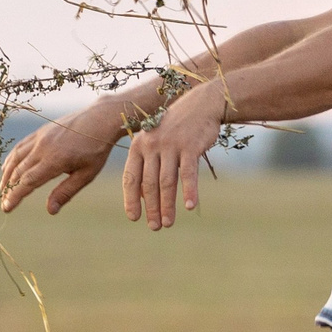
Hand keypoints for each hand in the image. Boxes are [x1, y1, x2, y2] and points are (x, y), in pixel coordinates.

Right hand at [0, 102, 126, 214]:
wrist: (100, 118)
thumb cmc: (97, 149)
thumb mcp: (86, 175)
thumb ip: (66, 192)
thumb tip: (50, 211)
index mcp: (55, 160)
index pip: (28, 182)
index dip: (15, 196)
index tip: (6, 207)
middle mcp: (43, 148)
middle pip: (18, 171)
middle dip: (9, 189)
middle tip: (4, 203)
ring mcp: (40, 137)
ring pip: (16, 158)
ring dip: (7, 174)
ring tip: (3, 188)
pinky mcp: (40, 131)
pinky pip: (20, 146)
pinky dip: (12, 159)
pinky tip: (9, 167)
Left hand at [122, 82, 225, 229]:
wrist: (200, 104)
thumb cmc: (176, 128)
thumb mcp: (155, 143)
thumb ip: (146, 166)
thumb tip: (141, 197)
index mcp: (138, 146)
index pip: (130, 178)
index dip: (131, 200)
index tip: (134, 218)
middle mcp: (151, 145)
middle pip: (149, 184)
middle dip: (151, 208)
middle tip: (155, 227)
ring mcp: (171, 145)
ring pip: (167, 182)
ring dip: (167, 205)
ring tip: (168, 223)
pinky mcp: (190, 146)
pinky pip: (188, 173)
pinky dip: (189, 191)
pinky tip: (189, 207)